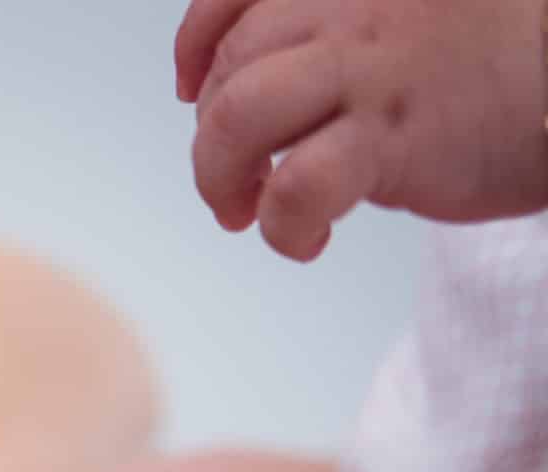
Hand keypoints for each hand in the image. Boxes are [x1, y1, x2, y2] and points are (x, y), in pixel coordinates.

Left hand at [177, 0, 547, 259]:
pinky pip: (298, 186)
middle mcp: (353, 5)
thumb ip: (327, 31)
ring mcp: (372, 68)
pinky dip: (282, 224)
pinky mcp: (393, 136)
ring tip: (244, 208)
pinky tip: (306, 237)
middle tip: (233, 180)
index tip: (191, 90)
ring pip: (240, 116)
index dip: (197, 47)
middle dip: (211, 135)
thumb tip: (234, 86)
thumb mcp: (402, 13)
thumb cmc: (491, 57)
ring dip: (220, 176)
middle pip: (231, 66)